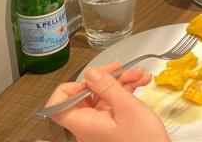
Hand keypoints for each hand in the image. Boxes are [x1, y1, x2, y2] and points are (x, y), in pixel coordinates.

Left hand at [45, 61, 169, 141]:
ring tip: (138, 75)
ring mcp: (100, 125)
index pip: (57, 106)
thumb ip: (107, 87)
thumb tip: (91, 73)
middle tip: (121, 68)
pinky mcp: (111, 124)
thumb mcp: (127, 107)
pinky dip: (125, 91)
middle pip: (84, 95)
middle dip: (105, 78)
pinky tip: (140, 83)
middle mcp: (87, 126)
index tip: (90, 78)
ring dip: (120, 82)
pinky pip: (112, 102)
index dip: (69, 88)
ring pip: (102, 96)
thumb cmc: (144, 139)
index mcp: (84, 125)